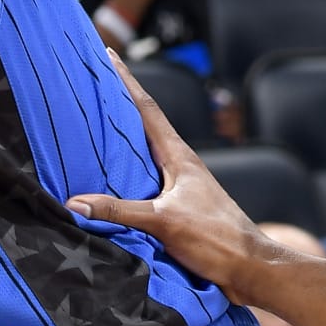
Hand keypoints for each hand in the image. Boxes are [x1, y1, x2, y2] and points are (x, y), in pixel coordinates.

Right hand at [68, 53, 274, 297]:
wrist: (250, 270)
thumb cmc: (217, 239)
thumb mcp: (164, 222)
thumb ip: (120, 210)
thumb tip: (75, 202)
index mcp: (179, 157)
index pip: (147, 109)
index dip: (125, 81)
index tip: (107, 55)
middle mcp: (180, 165)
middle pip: (144, 126)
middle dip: (119, 104)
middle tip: (93, 84)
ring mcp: (181, 187)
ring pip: (144, 154)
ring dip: (122, 139)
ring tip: (95, 127)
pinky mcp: (180, 208)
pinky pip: (146, 181)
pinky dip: (126, 173)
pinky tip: (112, 181)